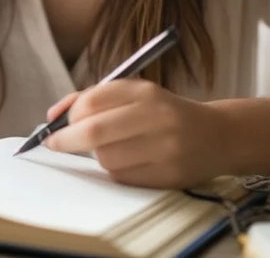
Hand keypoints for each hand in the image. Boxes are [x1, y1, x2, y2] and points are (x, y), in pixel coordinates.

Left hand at [42, 79, 231, 188]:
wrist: (218, 135)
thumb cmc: (165, 113)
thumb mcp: (135, 95)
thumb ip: (93, 99)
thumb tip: (52, 116)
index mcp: (145, 92)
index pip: (92, 101)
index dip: (67, 115)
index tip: (54, 125)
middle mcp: (157, 116)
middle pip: (95, 131)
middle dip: (66, 140)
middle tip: (54, 144)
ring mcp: (166, 147)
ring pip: (106, 158)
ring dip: (97, 156)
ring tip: (110, 149)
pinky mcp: (170, 174)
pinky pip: (123, 177)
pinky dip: (115, 171)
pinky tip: (128, 161)